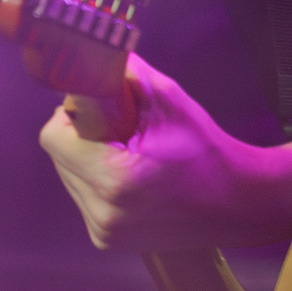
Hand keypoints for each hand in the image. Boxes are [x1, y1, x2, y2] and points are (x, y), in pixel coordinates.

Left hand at [38, 53, 277, 249]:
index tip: (103, 110)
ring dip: (88, 158)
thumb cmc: (206, 152)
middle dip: (83, 135)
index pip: (54, 137)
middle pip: (58, 156)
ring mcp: (103, 230)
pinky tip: (131, 176)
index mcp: (115, 178)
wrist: (237, 203)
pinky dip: (98, 179)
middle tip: (122, 130)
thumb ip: (127, 74)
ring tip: (131, 155)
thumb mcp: (170, 101)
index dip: (74, 114)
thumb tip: (93, 52)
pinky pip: (83, 195)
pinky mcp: (105, 238)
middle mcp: (103, 212)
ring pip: (68, 175)